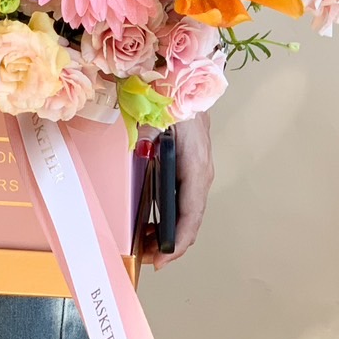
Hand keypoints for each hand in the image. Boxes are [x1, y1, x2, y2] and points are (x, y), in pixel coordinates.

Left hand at [142, 110, 213, 270]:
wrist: (192, 77)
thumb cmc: (177, 94)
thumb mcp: (161, 112)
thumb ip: (149, 130)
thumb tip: (137, 146)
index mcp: (195, 166)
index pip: (191, 215)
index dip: (177, 242)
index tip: (160, 260)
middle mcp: (201, 173)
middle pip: (189, 220)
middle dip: (168, 243)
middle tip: (142, 256)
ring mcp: (198, 171)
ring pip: (186, 212)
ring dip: (166, 231)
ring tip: (142, 242)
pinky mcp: (191, 166)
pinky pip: (182, 200)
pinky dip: (168, 216)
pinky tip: (149, 219)